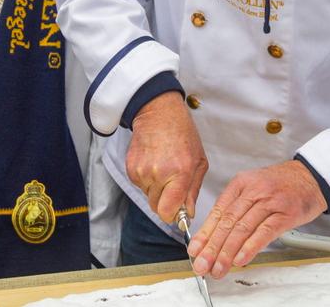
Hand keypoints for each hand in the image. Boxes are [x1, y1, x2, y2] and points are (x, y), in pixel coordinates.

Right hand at [126, 91, 207, 223]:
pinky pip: (140, 185)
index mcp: (180, 173)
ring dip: (156, 189)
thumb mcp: (199, 161)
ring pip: (148, 196)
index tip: (177, 212)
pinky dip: (147, 180)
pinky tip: (154, 163)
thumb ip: (193, 190)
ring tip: (163, 169)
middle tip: (172, 186)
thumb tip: (188, 213)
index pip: (168, 211)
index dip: (172, 216)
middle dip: (165, 202)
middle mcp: (159, 174)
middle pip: (156, 207)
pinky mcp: (131, 168)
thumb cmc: (182, 135)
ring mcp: (142, 171)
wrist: (159, 113)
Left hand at [189, 160, 325, 278]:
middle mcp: (253, 191)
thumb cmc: (280, 185)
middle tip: (203, 264)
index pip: (218, 212)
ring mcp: (270, 201)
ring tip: (219, 267)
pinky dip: (250, 247)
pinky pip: (264, 232)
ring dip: (228, 252)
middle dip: (212, 247)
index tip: (195, 250)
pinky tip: (240, 259)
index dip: (205, 233)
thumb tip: (214, 236)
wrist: (310, 176)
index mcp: (240, 184)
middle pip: (227, 222)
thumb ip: (235, 208)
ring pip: (242, 229)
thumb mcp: (252, 187)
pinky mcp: (285, 213)